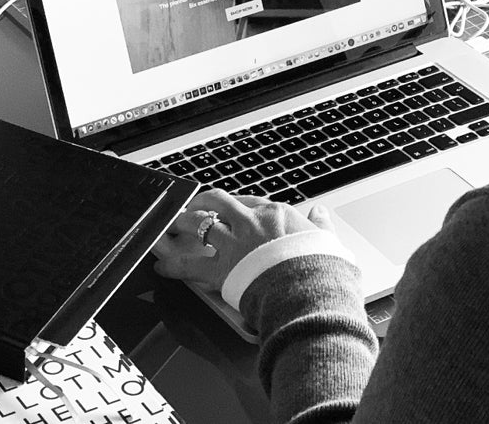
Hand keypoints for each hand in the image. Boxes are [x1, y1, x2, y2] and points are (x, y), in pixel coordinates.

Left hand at [153, 188, 333, 293]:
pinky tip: (162, 266)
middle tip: (191, 206)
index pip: (249, 200)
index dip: (234, 203)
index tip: (227, 206)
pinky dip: (173, 265)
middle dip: (201, 203)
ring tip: (171, 226)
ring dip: (183, 225)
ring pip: (200, 225)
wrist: (309, 287)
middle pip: (218, 203)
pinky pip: (190, 264)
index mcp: (275, 213)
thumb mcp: (327, 240)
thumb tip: (321, 213)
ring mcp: (234, 242)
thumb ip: (321, 225)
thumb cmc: (320, 266)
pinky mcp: (222, 268)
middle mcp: (251, 222)